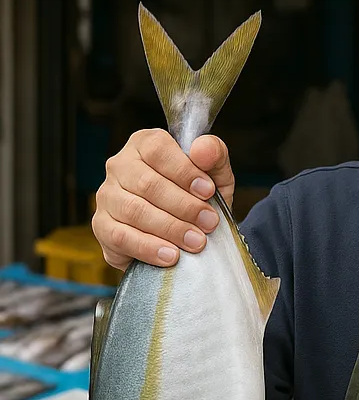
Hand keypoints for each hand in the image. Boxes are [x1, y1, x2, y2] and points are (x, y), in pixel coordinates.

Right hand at [92, 129, 234, 270]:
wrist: (186, 233)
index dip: (185, 171)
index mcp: (144, 144)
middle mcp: (119, 165)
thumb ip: (214, 155)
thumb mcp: (215, 174)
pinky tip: (171, 255)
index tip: (208, 191)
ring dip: (170, 229)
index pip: (158, 150)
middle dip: (184, 206)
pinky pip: (121, 236)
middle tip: (209, 223)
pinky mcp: (101, 226)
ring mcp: (107, 196)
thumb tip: (202, 149)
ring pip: (135, 211)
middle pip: (148, 183)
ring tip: (196, 242)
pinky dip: (149, 247)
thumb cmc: (198, 197)